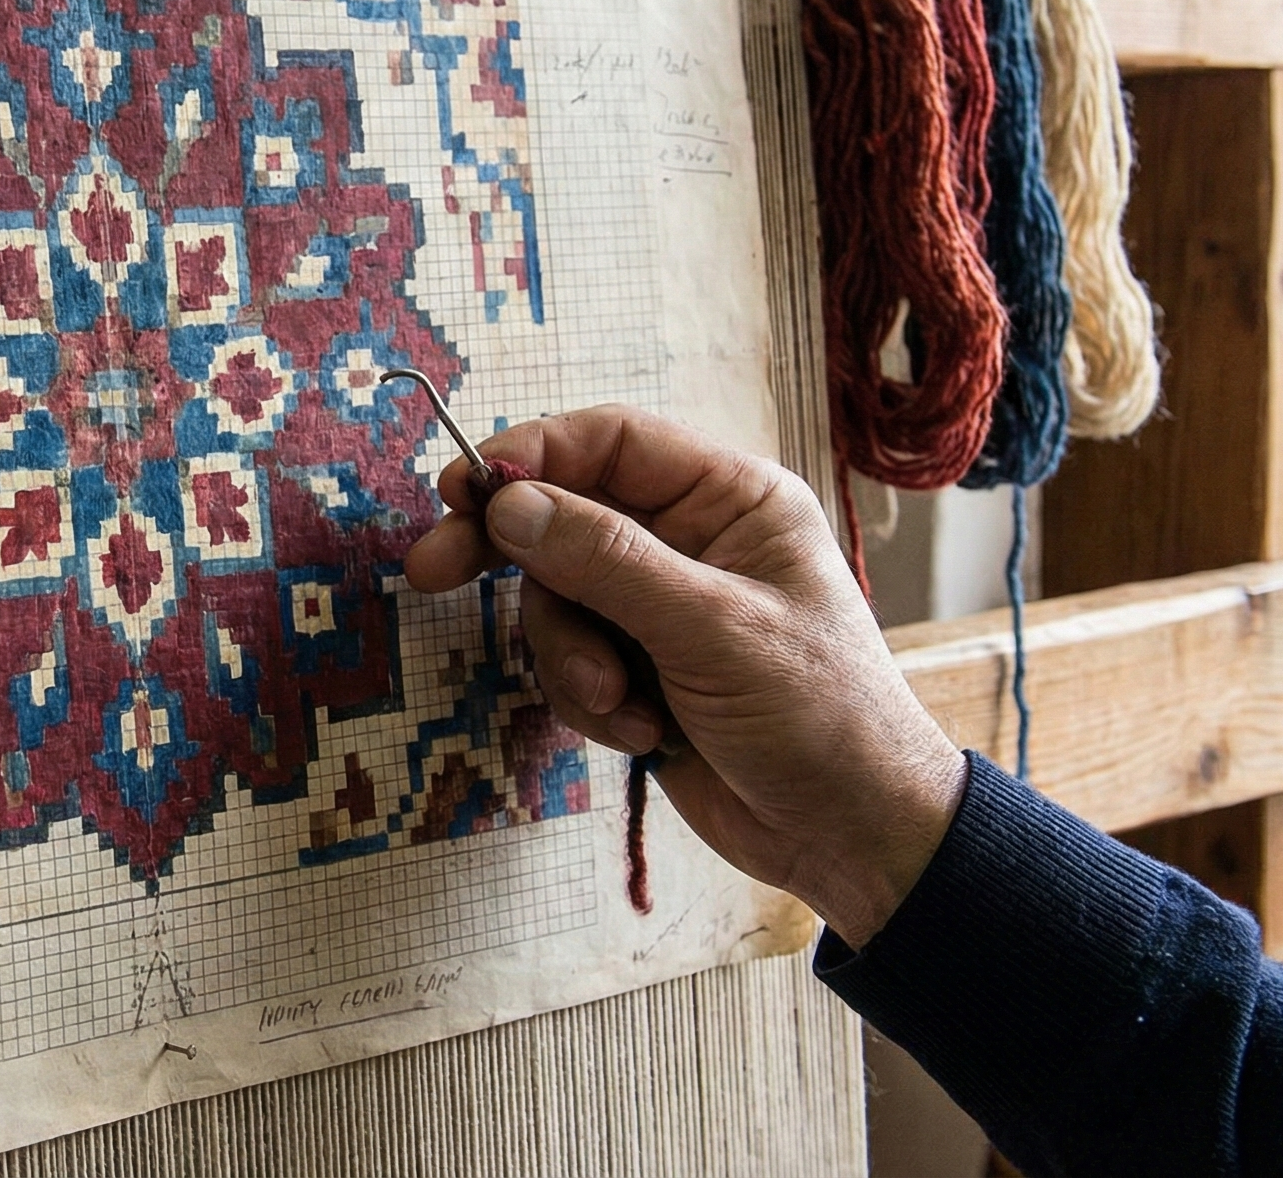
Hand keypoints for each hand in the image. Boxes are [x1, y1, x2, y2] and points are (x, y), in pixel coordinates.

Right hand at [403, 405, 964, 946]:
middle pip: (563, 517)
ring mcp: (661, 608)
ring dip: (572, 659)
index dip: (530, 457)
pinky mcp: (639, 669)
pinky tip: (643, 733)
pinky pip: (570, 662)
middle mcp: (692, 540)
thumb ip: (607, 562)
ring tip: (621, 703)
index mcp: (731, 500)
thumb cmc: (819, 717)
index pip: (610, 443)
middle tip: (430, 571)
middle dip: (509, 554)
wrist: (852, 838)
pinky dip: (591, 702)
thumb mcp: (712, 630)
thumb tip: (510, 503)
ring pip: (556, 600)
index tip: (459, 490)